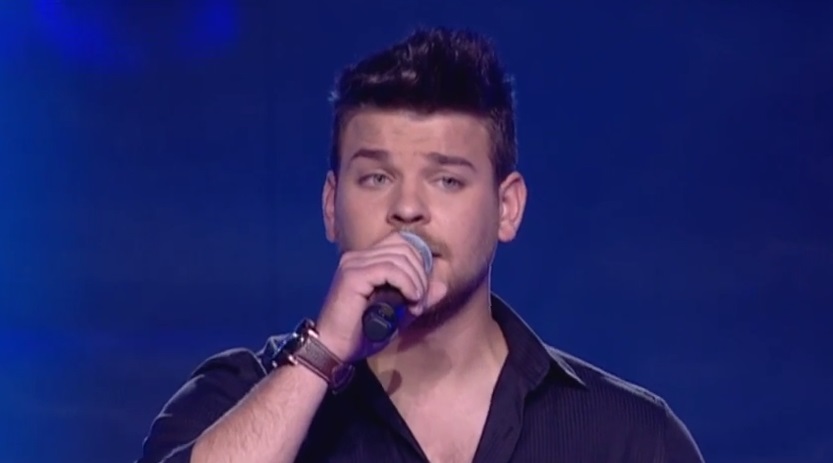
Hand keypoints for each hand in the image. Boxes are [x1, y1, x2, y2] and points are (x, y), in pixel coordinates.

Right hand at [314, 232, 447, 361]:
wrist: (333, 349)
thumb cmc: (361, 334)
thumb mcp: (398, 315)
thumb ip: (418, 298)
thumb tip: (442, 285)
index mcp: (364, 260)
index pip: (401, 243)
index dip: (419, 262)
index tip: (422, 289)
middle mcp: (357, 257)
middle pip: (404, 246)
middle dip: (421, 272)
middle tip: (420, 300)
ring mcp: (353, 264)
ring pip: (400, 257)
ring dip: (416, 281)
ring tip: (415, 304)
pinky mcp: (353, 276)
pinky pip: (390, 269)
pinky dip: (407, 283)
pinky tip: (411, 299)